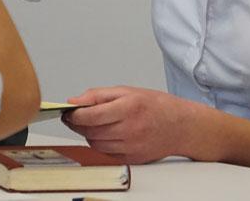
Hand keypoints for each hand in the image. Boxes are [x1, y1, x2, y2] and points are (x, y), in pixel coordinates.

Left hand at [63, 86, 199, 163]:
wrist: (181, 126)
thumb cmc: (157, 106)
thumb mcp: (128, 91)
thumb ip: (98, 95)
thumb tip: (74, 102)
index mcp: (129, 107)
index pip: (90, 115)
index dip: (74, 115)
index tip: (68, 112)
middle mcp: (130, 128)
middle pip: (90, 131)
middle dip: (78, 124)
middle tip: (76, 117)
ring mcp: (131, 146)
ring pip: (95, 144)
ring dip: (88, 134)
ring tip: (93, 124)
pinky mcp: (131, 158)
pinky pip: (105, 153)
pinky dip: (100, 144)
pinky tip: (106, 134)